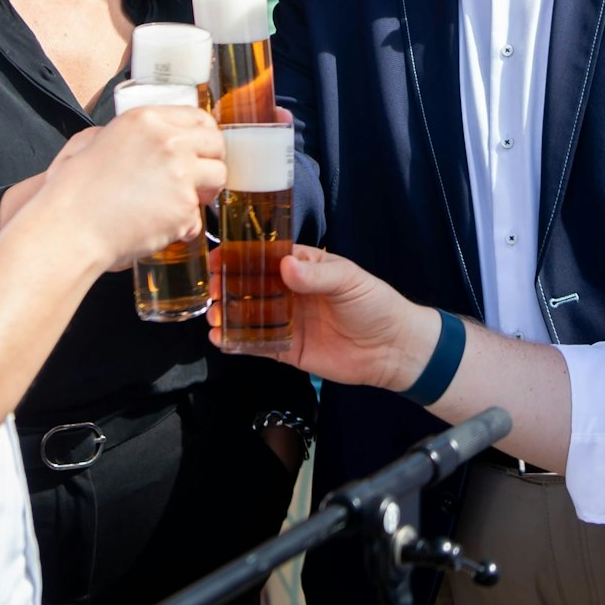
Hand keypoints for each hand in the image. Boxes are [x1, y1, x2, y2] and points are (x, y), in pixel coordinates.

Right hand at [30, 106, 224, 272]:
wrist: (69, 228)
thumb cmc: (72, 192)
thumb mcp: (93, 141)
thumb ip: (128, 135)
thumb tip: (148, 140)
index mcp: (145, 120)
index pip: (198, 117)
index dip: (203, 135)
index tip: (202, 148)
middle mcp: (168, 141)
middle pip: (216, 143)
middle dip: (210, 161)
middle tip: (197, 179)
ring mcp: (181, 173)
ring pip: (217, 177)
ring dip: (203, 192)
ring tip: (178, 204)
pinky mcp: (185, 207)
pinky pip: (199, 216)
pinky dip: (184, 226)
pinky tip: (160, 227)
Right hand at [207, 244, 438, 391]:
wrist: (393, 349)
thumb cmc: (375, 304)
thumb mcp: (348, 280)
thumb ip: (316, 275)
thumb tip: (285, 266)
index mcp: (303, 267)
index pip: (265, 256)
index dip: (241, 255)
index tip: (218, 258)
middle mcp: (290, 292)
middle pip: (250, 285)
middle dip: (227, 285)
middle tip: (211, 290)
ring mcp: (287, 320)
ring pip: (249, 314)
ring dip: (227, 313)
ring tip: (212, 315)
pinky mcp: (286, 349)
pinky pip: (257, 344)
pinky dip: (238, 341)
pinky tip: (221, 338)